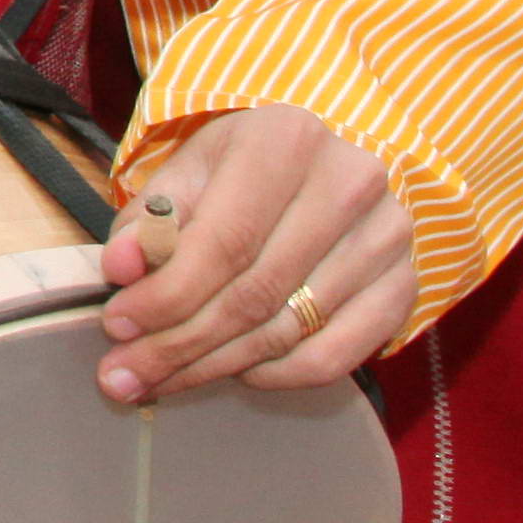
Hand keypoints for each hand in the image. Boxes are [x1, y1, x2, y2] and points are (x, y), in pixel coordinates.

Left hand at [96, 102, 418, 405]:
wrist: (324, 168)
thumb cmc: (242, 171)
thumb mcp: (188, 173)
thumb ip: (149, 220)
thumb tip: (120, 270)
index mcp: (286, 139)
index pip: (223, 240)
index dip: (166, 294)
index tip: (116, 327)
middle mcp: (350, 184)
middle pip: (254, 292)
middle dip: (180, 344)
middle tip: (125, 377)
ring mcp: (388, 238)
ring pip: (289, 329)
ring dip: (218, 366)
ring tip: (163, 383)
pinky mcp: (406, 285)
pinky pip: (338, 354)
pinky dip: (281, 375)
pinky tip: (237, 374)